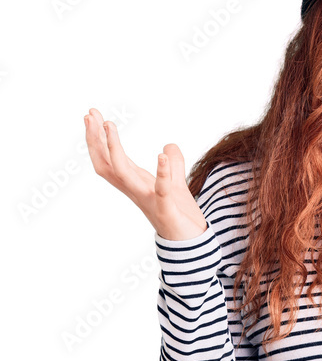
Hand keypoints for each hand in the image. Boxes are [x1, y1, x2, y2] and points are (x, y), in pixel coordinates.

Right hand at [84, 108, 207, 240]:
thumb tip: (169, 146)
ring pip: (123, 174)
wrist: (192, 245)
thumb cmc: (180, 216)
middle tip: (90, 115)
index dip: (98, 140)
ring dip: (114, 149)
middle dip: (96, 140)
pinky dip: (162, 173)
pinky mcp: (167, 210)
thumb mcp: (176, 185)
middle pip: (107, 165)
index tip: (92, 115)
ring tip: (109, 124)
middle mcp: (137, 192)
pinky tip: (161, 155)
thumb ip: (173, 166)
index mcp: (136, 184)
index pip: (109, 160)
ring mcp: (149, 201)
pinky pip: (162, 190)